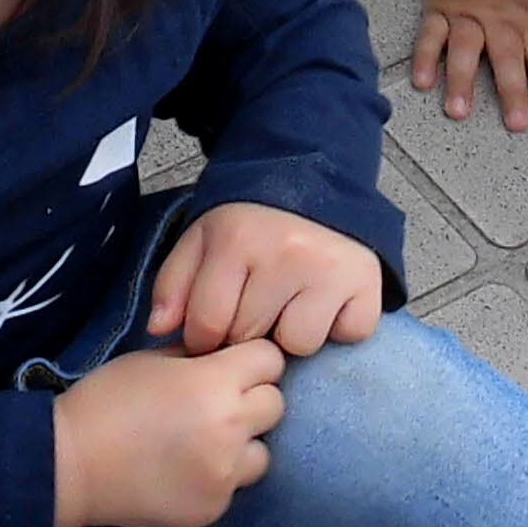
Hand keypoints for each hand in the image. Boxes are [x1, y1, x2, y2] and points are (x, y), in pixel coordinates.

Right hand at [51, 341, 283, 526]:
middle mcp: (230, 428)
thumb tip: (229, 355)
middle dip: (251, 400)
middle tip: (217, 406)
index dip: (253, 361)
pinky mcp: (212, 508)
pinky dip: (217, 479)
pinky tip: (183, 472)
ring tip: (204, 444)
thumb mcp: (153, 359)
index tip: (233, 368)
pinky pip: (234, 487)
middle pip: (275, 405)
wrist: (68, 465)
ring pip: (262, 453)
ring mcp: (225, 474)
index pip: (271, 360)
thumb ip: (200, 356)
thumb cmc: (105, 401)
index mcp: (215, 383)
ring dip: (242, 445)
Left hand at [148, 202, 382, 356]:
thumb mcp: (202, 240)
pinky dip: (341, 327)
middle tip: (257, 308)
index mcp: (237, 241)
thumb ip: (173, 284)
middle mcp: (286, 254)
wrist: (316, 182)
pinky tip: (329, 304)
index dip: (206, 337)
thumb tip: (160, 330)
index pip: (208, 326)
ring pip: (300, 344)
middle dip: (248, 332)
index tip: (215, 328)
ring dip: (294, 334)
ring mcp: (330, 269)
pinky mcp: (368, 281)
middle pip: (252, 338)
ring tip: (292, 305)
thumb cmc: (252, 223)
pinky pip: (350, 333)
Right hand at [412, 0, 527, 128]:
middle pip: (507, 58)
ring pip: (465, 51)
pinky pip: (431, 35)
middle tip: (515, 123)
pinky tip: (422, 81)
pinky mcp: (440, 8)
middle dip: (511, 91)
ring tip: (459, 111)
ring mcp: (466, 16)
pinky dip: (425, 57)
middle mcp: (498, 20)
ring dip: (461, 81)